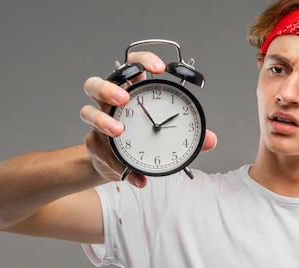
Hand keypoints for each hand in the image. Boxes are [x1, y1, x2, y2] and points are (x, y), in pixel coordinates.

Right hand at [79, 51, 216, 186]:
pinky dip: (119, 164)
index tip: (159, 68)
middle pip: (97, 83)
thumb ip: (191, 137)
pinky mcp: (94, 145)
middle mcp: (110, 105)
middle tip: (125, 98)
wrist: (120, 167)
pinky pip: (101, 152)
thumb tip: (211, 139)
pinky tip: (136, 175)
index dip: (143, 61)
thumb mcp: (171, 137)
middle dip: (109, 88)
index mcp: (132, 93)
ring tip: (118, 130)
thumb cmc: (145, 142)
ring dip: (102, 120)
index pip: (132, 67)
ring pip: (87, 111)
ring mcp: (99, 123)